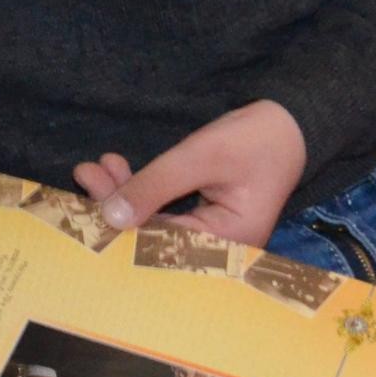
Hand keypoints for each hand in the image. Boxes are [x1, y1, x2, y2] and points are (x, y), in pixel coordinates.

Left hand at [73, 101, 307, 246]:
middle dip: (116, 205)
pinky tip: (116, 168)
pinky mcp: (202, 220)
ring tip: (93, 167)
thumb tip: (111, 215)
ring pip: (154, 223)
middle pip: (154, 238)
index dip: (121, 226)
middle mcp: (217, 251)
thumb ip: (157, 185)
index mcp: (227, 246)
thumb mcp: (203, 156)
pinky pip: (163, 212)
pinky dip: (140, 191)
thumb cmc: (256, 139)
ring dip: (124, 194)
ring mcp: (209, 237)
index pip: (162, 245)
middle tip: (85, 172)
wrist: (290, 124)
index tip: (88, 201)